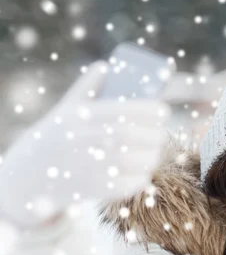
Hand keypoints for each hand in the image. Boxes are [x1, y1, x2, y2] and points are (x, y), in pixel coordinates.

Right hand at [0, 61, 170, 227]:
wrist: (33, 172)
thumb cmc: (58, 136)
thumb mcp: (67, 108)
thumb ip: (88, 87)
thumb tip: (107, 66)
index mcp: (81, 117)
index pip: (123, 111)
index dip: (149, 111)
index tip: (163, 112)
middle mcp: (83, 139)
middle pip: (130, 136)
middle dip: (154, 135)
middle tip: (161, 135)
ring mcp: (88, 165)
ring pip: (132, 161)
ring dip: (150, 158)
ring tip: (154, 154)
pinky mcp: (92, 188)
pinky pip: (126, 185)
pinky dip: (140, 179)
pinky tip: (142, 173)